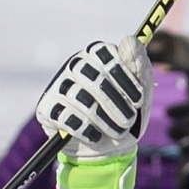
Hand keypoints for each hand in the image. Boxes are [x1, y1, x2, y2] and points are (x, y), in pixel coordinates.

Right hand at [36, 37, 151, 157]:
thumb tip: (129, 40)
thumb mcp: (141, 92)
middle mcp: (75, 65)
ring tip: (116, 131)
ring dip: (104, 120)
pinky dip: (86, 131)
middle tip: (129, 121)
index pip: (105, 56)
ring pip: (80, 99)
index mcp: (96, 55)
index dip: (124, 79)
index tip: (137, 100)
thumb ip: (139, 66)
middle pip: (92, 78)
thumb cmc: (126, 114)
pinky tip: (95, 136)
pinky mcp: (47, 109)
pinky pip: (66, 118)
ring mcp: (58, 86)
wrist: (109, 148)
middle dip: (115, 103)